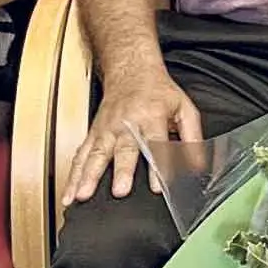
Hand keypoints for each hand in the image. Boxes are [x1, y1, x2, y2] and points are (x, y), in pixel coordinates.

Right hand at [60, 65, 205, 205]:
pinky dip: (72, 175)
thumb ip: (192, 138)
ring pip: (95, 154)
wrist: (131, 71)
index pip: (156, 144)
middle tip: (120, 191)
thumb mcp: (183, 108)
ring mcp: (106, 129)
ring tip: (82, 196)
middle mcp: (125, 124)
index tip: (158, 187)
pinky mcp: (94, 134)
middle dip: (121, 171)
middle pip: (123, 150)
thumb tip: (199, 166)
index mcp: (151, 117)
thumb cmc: (159, 92)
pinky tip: (69, 193)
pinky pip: (81, 156)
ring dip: (88, 176)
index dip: (158, 166)